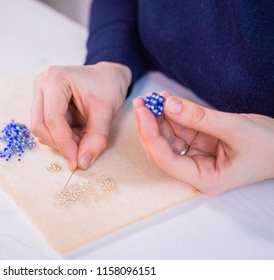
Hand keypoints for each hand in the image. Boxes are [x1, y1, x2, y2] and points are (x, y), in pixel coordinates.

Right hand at [31, 62, 131, 170]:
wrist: (107, 77)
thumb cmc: (107, 87)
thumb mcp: (106, 111)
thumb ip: (96, 138)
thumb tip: (82, 163)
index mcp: (56, 78)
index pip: (52, 118)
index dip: (63, 143)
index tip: (75, 162)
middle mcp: (42, 84)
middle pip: (40, 124)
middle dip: (60, 143)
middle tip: (80, 151)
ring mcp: (39, 93)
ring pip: (40, 128)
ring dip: (60, 141)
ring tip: (82, 138)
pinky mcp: (41, 103)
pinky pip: (45, 128)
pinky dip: (60, 137)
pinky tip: (76, 133)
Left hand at [133, 92, 273, 194]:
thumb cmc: (270, 146)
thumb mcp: (235, 129)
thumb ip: (199, 117)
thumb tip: (167, 104)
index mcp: (204, 178)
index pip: (166, 159)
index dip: (151, 135)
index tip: (143, 112)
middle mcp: (196, 171)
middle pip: (162, 150)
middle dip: (149, 126)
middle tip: (141, 102)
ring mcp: (198, 157)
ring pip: (169, 138)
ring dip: (159, 118)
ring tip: (153, 97)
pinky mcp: (202, 144)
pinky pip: (181, 130)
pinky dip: (173, 115)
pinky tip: (166, 100)